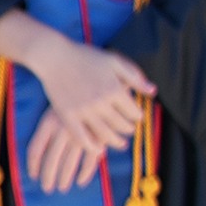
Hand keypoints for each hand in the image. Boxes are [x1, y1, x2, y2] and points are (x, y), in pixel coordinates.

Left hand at [24, 106, 115, 192]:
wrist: (98, 87)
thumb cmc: (74, 99)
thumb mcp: (56, 110)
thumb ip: (48, 131)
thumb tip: (38, 155)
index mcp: (48, 122)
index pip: (35, 149)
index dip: (33, 165)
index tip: (33, 176)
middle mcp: (62, 129)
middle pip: (51, 160)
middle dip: (48, 177)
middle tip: (47, 189)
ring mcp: (81, 134)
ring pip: (69, 163)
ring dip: (64, 178)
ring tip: (62, 188)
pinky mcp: (98, 138)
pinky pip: (89, 161)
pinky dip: (84, 173)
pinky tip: (80, 182)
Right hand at [30, 42, 150, 168]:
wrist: (54, 57)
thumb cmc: (85, 56)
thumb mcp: (114, 60)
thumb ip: (135, 76)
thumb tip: (152, 91)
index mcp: (115, 89)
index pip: (135, 113)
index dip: (138, 117)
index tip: (136, 117)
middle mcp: (101, 102)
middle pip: (122, 126)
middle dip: (129, 129)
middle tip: (128, 129)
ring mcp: (83, 110)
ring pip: (106, 135)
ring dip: (116, 142)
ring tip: (120, 143)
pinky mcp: (67, 115)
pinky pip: (82, 137)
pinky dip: (92, 147)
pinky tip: (98, 149)